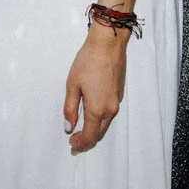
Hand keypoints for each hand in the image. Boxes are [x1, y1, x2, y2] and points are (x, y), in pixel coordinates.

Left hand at [64, 27, 128, 153]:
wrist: (108, 44)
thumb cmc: (89, 61)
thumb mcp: (72, 84)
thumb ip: (70, 108)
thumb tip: (68, 127)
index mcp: (97, 109)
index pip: (89, 136)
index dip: (80, 144)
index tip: (72, 145)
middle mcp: (110, 109)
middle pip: (99, 133)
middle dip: (87, 140)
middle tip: (74, 140)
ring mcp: (116, 101)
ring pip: (105, 124)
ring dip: (94, 130)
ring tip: (81, 129)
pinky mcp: (119, 94)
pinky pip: (110, 113)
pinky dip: (100, 120)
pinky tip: (91, 113)